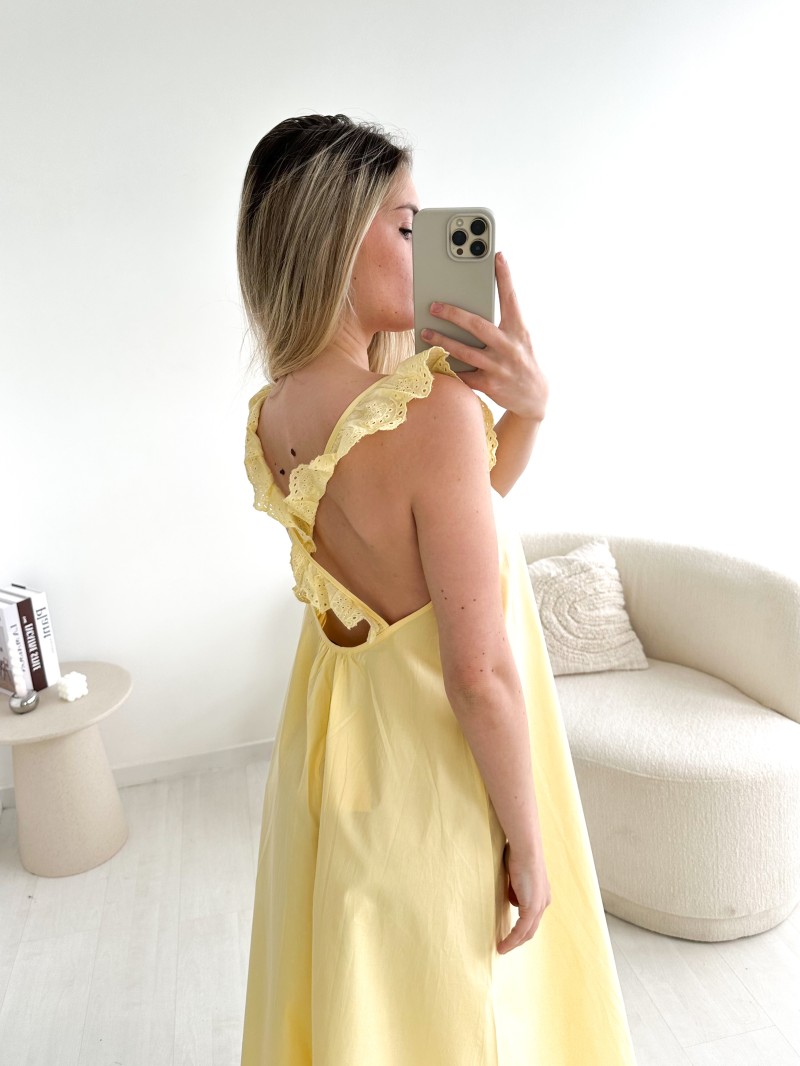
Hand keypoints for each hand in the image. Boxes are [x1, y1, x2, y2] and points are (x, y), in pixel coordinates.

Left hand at [420, 251, 548, 420]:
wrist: (534, 396)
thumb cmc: (521, 359)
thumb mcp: (520, 337)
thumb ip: (503, 321)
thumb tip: (475, 303)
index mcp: (518, 330)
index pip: (511, 299)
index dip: (505, 277)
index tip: (497, 256)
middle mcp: (509, 347)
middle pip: (477, 326)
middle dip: (453, 314)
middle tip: (434, 305)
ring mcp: (499, 367)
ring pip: (464, 351)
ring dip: (442, 340)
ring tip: (425, 331)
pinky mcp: (489, 385)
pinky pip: (462, 374)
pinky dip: (446, 366)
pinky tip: (431, 357)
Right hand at [498, 839, 550, 953]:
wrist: (526, 849)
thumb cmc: (518, 854)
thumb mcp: (517, 875)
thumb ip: (516, 889)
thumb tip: (513, 900)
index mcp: (541, 894)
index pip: (532, 917)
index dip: (521, 928)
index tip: (510, 933)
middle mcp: (543, 902)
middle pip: (532, 928)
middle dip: (518, 940)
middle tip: (505, 946)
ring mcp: (539, 905)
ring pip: (527, 932)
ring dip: (514, 942)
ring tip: (502, 949)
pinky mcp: (532, 907)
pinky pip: (521, 929)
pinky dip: (512, 939)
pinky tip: (503, 944)